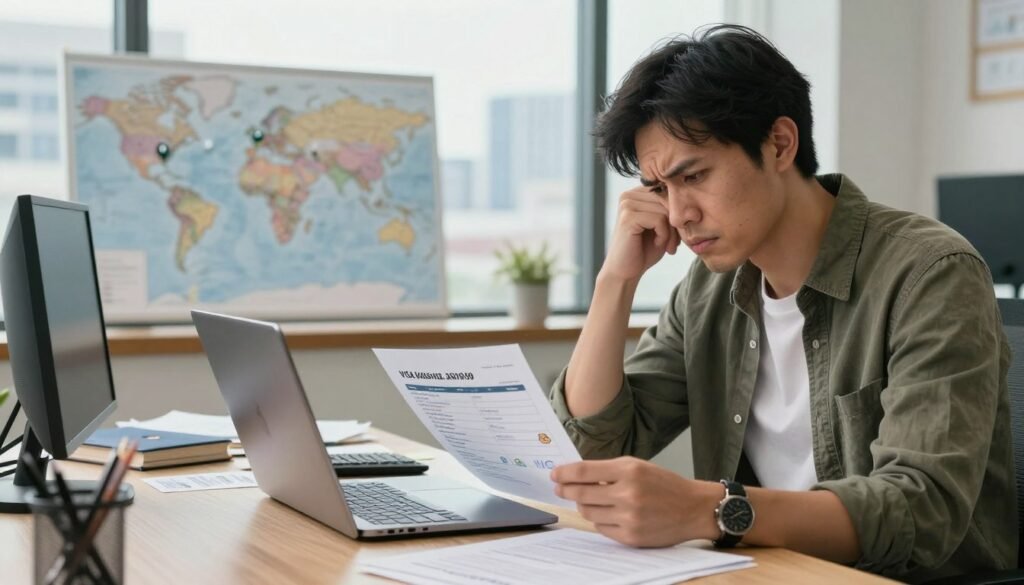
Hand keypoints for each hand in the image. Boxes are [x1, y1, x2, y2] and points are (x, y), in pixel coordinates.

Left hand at [551, 457, 720, 547]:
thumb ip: (609, 471)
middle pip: (581, 494)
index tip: (554, 474)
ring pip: (589, 512)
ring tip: (587, 500)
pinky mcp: (631, 537)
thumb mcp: (639, 467)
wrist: (694, 509)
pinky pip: (601, 528)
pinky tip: (607, 513)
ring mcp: (629, 517)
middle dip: (566, 490)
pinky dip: (599, 520)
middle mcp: (627, 494)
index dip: (565, 473)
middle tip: (560, 488)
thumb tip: (577, 476)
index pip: (585, 471)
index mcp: (629, 471)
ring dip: (583, 505)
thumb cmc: (665, 485)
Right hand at [601, 186, 680, 282]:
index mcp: (636, 194)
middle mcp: (629, 195)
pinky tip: (657, 244)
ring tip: (667, 246)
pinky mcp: (628, 217)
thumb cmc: (645, 250)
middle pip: (667, 200)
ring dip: (671, 232)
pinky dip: (664, 235)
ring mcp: (626, 205)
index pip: (668, 192)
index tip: (676, 234)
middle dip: (676, 223)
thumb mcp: (663, 226)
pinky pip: (659, 219)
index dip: (677, 214)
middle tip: (673, 244)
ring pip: (665, 210)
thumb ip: (672, 211)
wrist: (625, 272)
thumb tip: (694, 207)